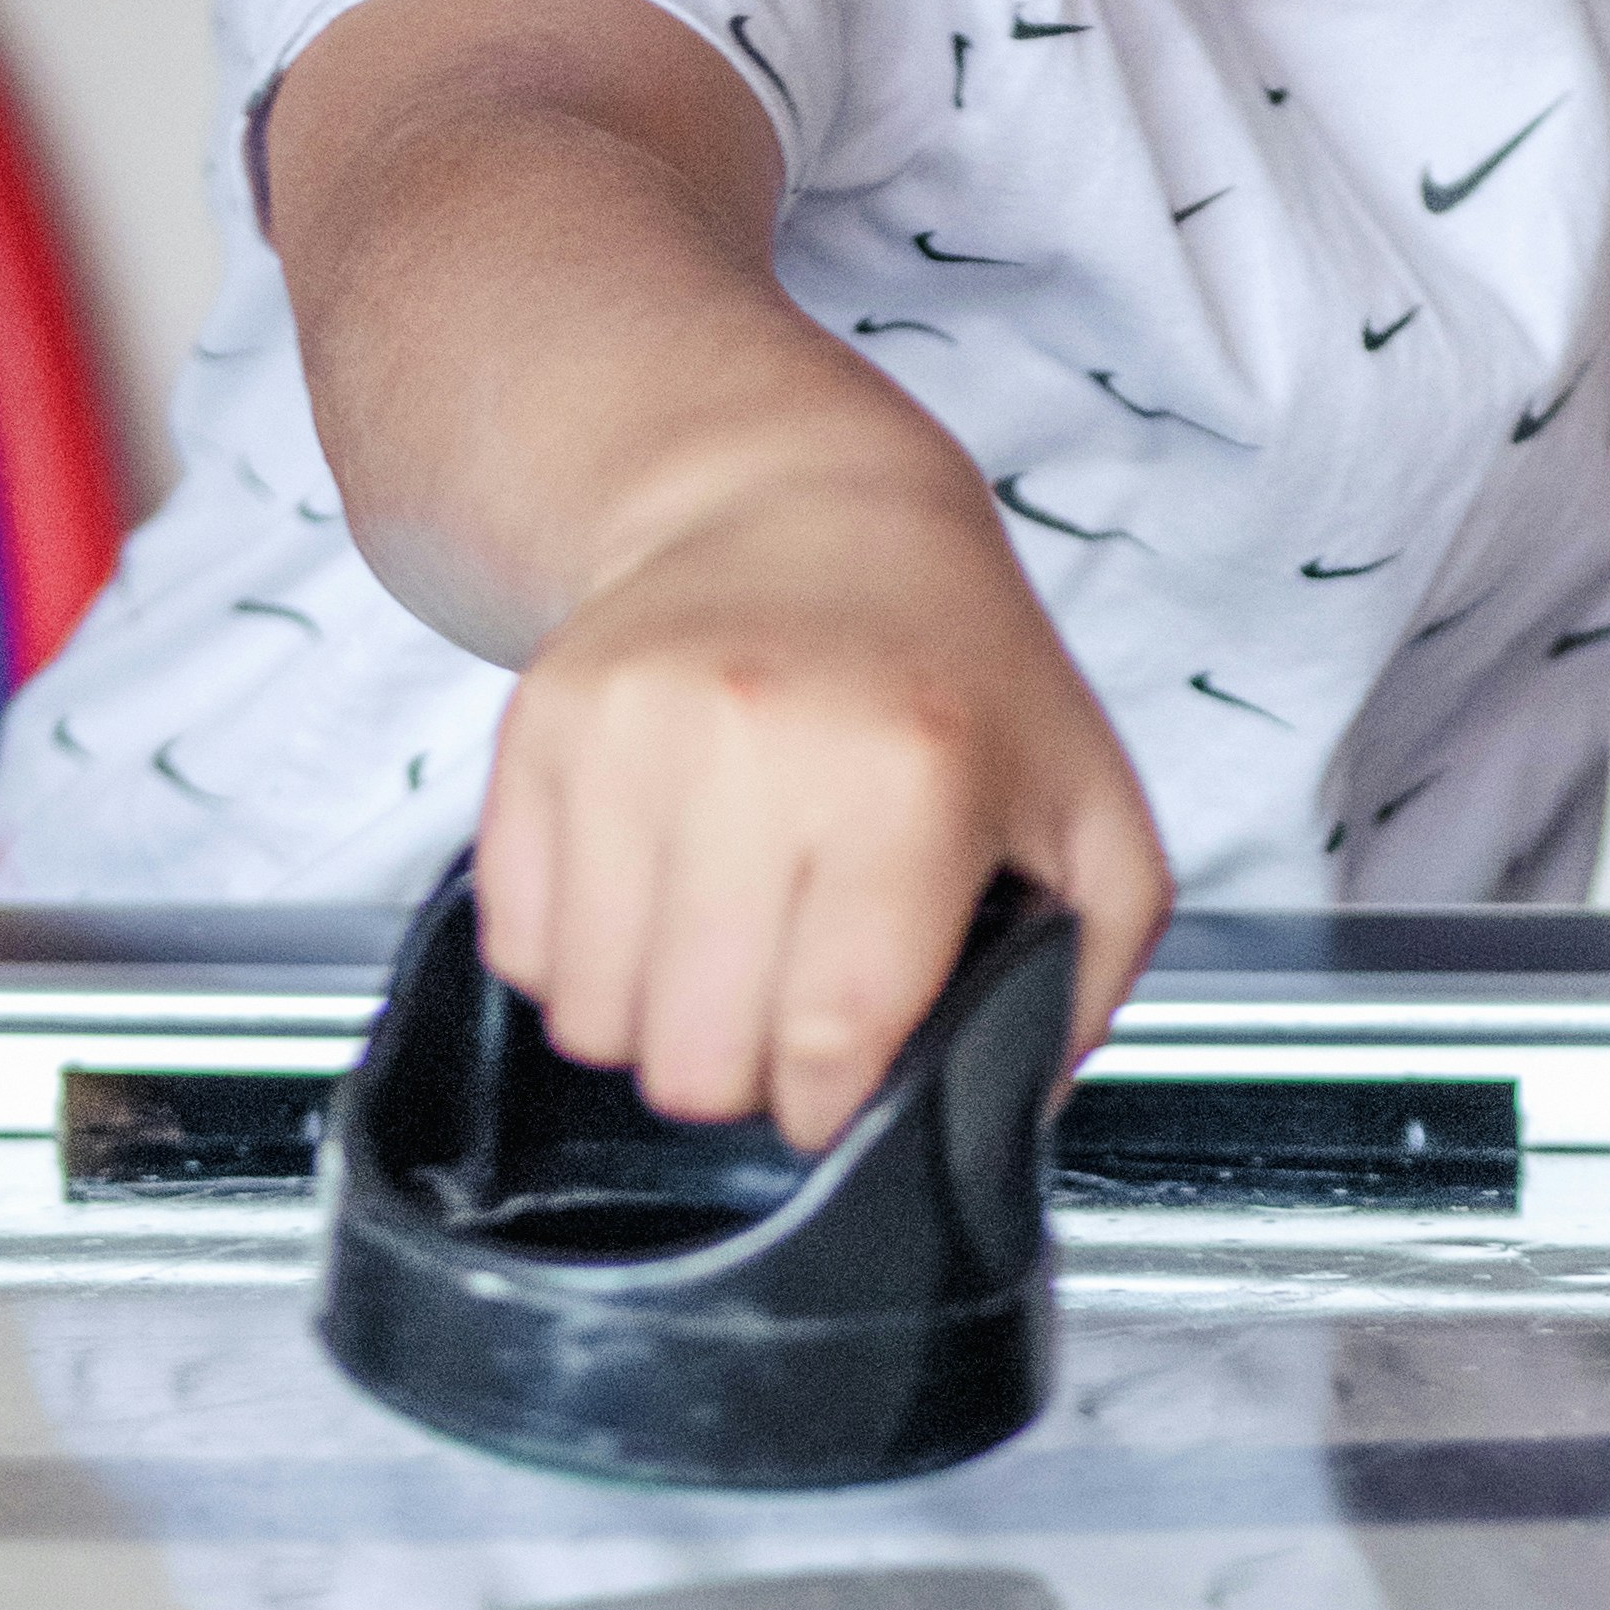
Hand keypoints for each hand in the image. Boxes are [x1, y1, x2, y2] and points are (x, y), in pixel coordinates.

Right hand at [477, 455, 1170, 1148]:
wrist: (801, 502)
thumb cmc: (955, 673)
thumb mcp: (1090, 811)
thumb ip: (1083, 980)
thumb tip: (1005, 1106)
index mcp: (914, 779)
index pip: (829, 1038)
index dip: (832, 1106)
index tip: (843, 1087)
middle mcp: (761, 745)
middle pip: (696, 1056)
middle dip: (741, 1074)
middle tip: (778, 1013)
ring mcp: (636, 732)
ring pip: (592, 1018)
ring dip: (652, 1023)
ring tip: (716, 954)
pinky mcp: (544, 726)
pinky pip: (518, 945)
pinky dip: (577, 959)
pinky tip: (652, 901)